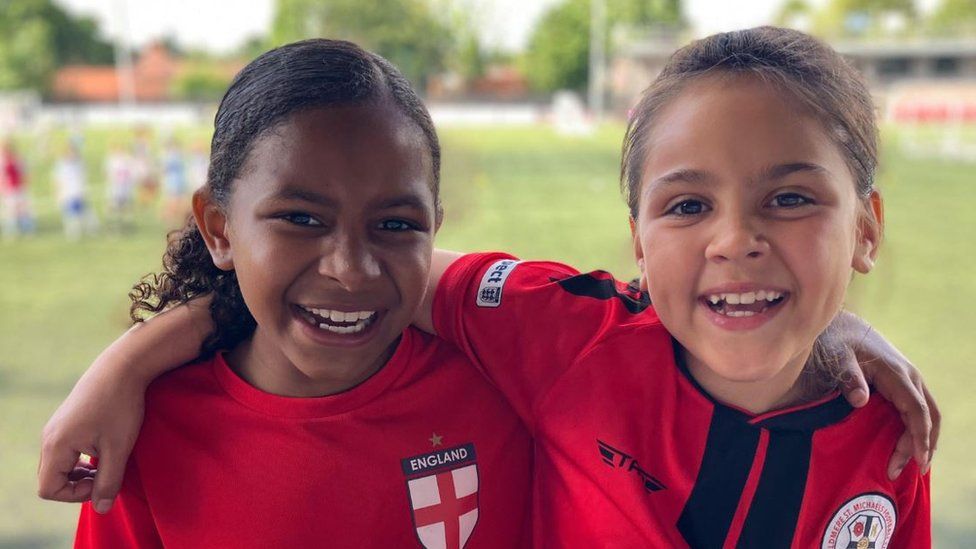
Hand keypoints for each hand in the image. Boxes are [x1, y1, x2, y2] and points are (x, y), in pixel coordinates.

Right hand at [38, 358, 144, 512]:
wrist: (122, 367)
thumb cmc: (121, 407)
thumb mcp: (119, 449)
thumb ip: (109, 481)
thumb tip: (102, 509)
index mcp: (56, 446)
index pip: (49, 489)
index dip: (76, 494)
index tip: (104, 480)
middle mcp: (49, 437)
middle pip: (52, 478)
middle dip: (79, 484)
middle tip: (108, 471)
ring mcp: (56, 427)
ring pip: (59, 464)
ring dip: (82, 471)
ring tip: (108, 461)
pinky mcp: (66, 420)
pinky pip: (66, 450)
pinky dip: (82, 457)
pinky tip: (105, 448)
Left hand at [833, 314, 938, 479]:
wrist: (842, 324)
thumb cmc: (837, 340)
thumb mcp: (837, 356)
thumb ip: (848, 376)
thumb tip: (859, 400)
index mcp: (898, 374)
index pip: (917, 411)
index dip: (919, 438)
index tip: (918, 461)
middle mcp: (910, 378)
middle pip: (928, 416)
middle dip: (922, 445)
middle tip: (905, 472)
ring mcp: (909, 379)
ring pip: (927, 413)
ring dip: (922, 440)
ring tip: (909, 465)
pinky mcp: (902, 382)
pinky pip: (917, 409)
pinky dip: (916, 429)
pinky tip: (906, 445)